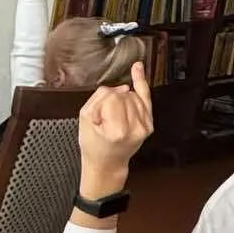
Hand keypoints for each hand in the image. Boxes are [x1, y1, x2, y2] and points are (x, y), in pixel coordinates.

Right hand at [77, 62, 152, 197]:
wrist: (107, 162)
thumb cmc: (94, 145)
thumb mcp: (84, 120)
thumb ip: (98, 99)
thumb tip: (120, 87)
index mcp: (117, 130)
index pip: (112, 98)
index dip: (101, 103)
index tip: (96, 116)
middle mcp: (134, 128)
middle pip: (124, 95)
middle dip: (112, 100)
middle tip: (104, 116)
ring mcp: (144, 126)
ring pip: (133, 95)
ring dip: (122, 98)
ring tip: (113, 111)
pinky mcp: (149, 124)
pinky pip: (145, 98)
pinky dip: (140, 84)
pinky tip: (137, 69)